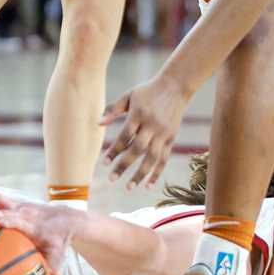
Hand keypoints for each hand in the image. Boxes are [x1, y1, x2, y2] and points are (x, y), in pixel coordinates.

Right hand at [0, 196, 77, 274]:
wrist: (64, 219)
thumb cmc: (57, 243)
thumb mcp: (58, 257)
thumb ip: (54, 270)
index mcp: (33, 227)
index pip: (22, 223)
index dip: (12, 222)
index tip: (1, 223)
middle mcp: (24, 213)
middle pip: (5, 211)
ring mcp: (16, 206)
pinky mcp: (10, 202)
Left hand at [100, 74, 189, 188]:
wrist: (175, 87)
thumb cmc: (147, 91)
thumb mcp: (129, 96)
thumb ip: (113, 109)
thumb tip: (98, 123)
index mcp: (139, 114)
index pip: (125, 135)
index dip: (114, 149)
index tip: (104, 162)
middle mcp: (152, 125)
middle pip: (137, 149)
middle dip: (124, 165)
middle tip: (111, 179)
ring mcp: (163, 133)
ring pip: (152, 158)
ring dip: (140, 174)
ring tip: (128, 187)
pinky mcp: (171, 138)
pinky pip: (164, 159)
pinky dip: (156, 173)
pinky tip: (148, 186)